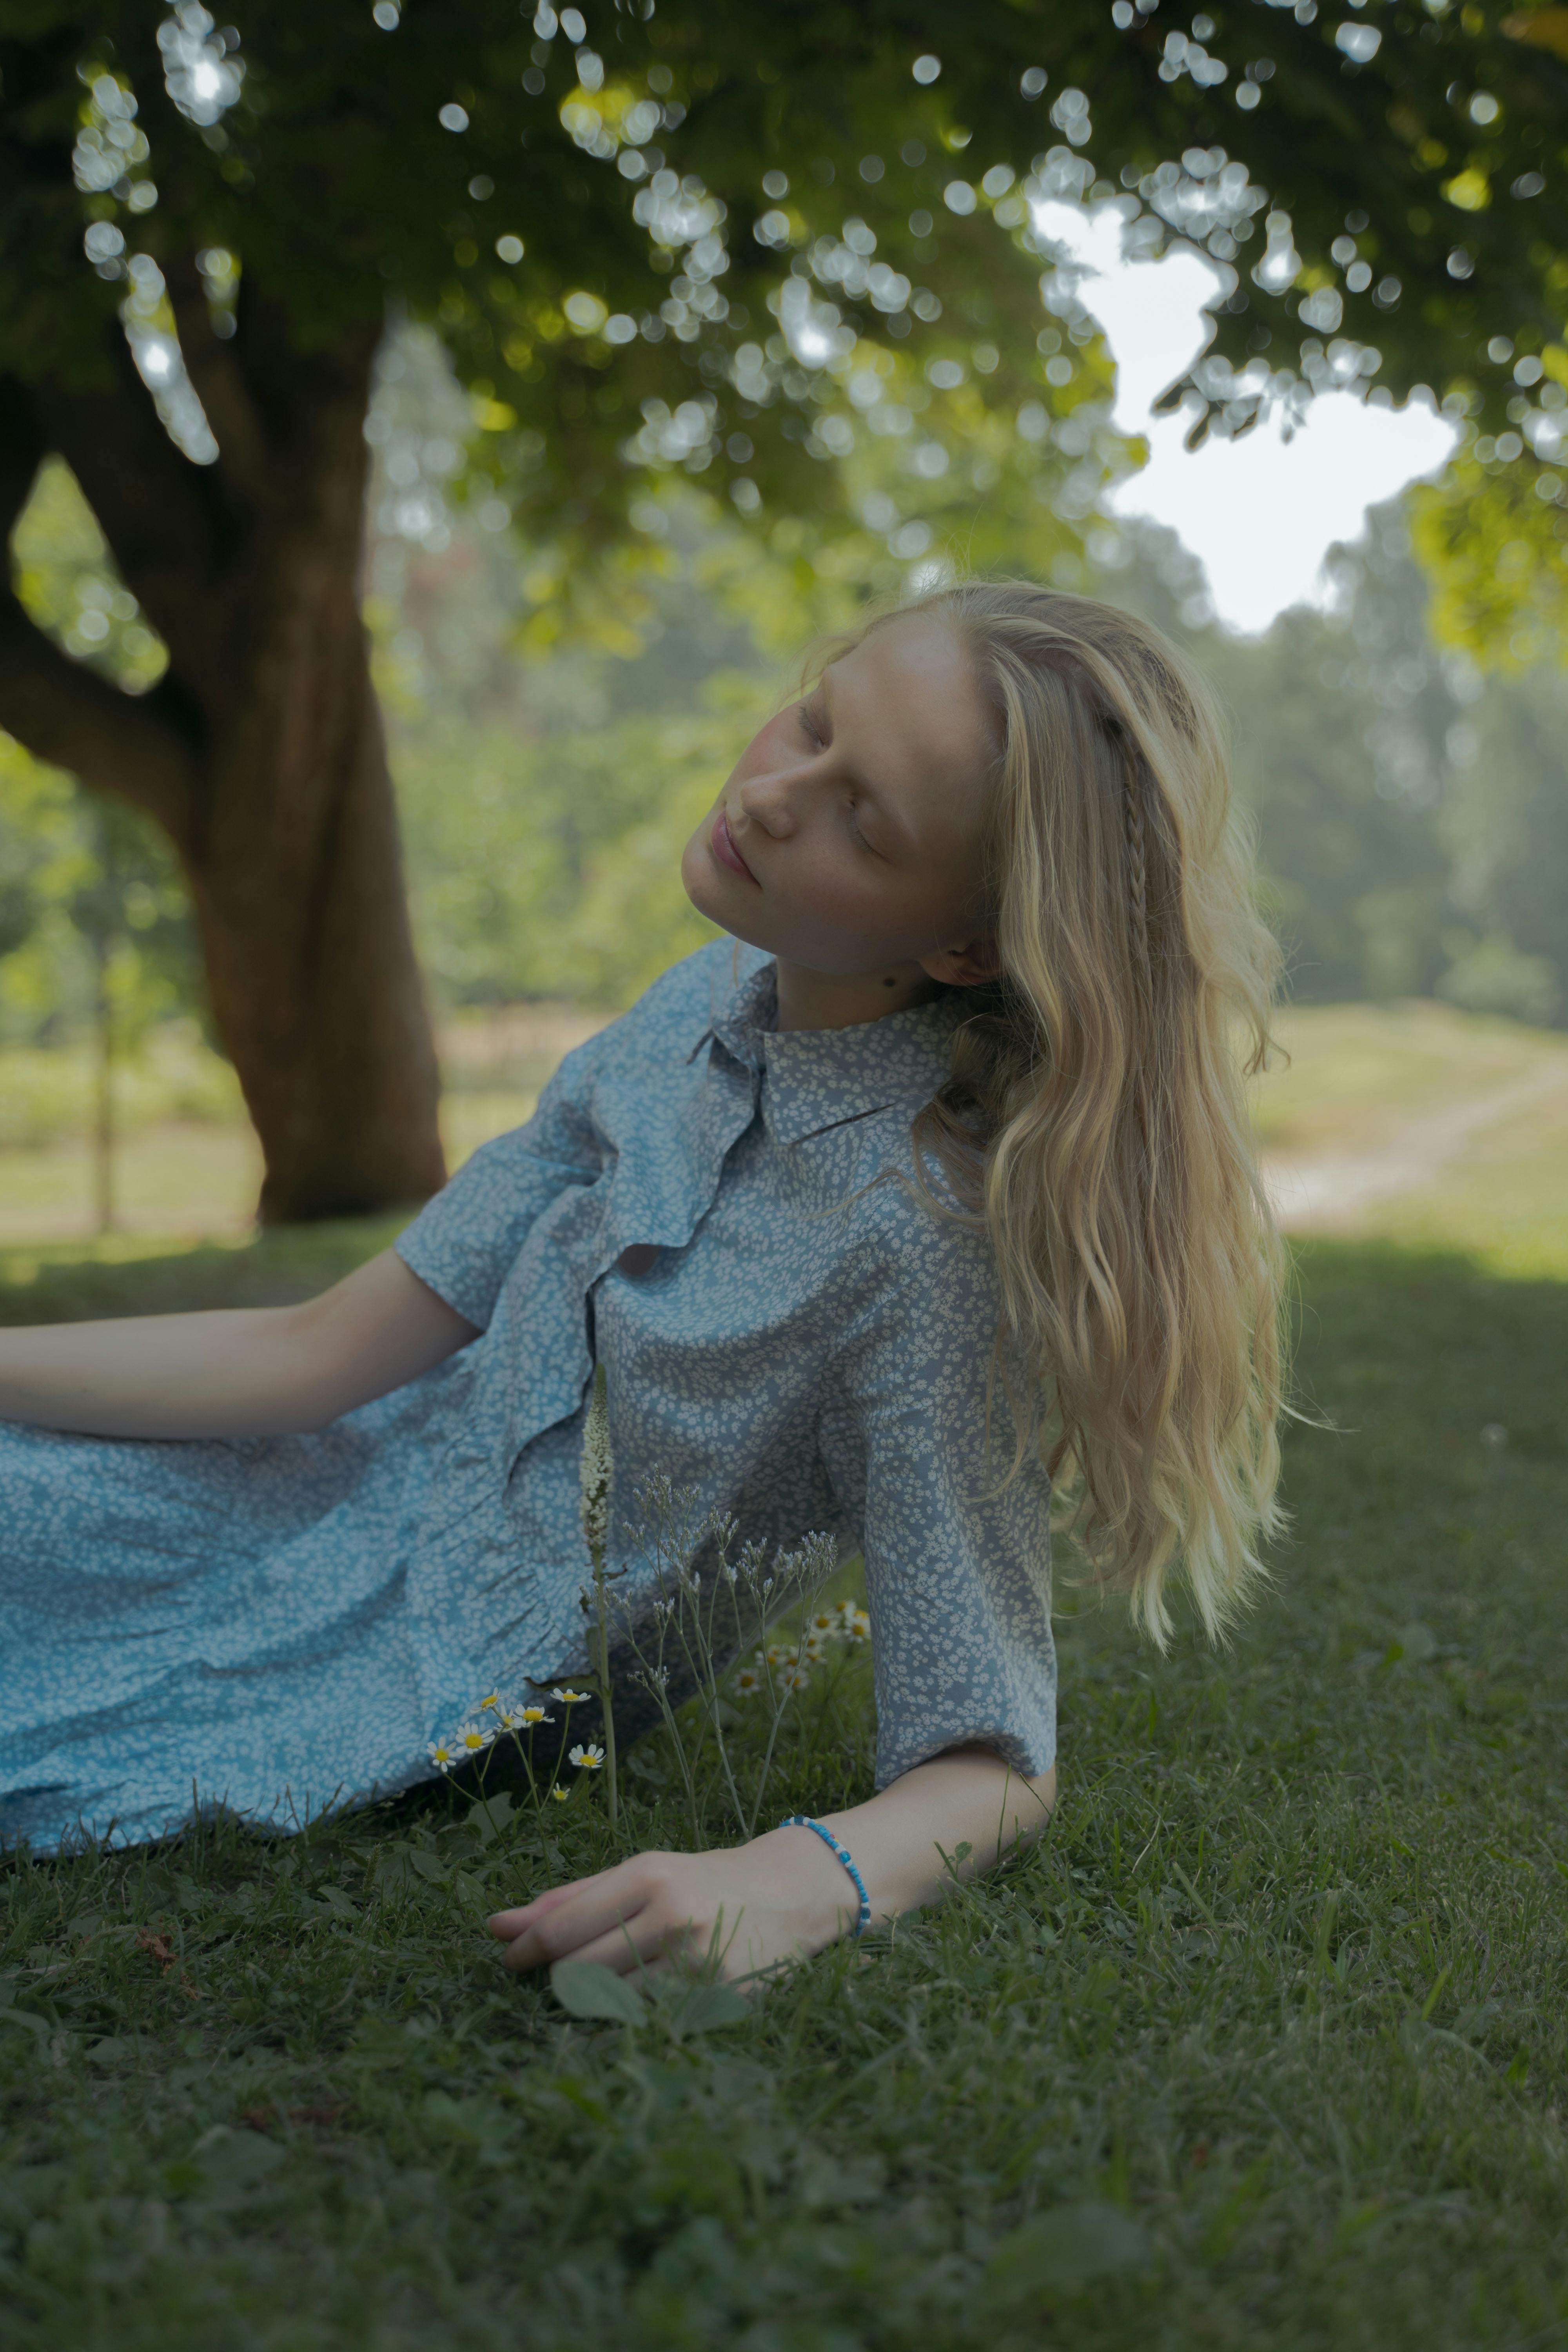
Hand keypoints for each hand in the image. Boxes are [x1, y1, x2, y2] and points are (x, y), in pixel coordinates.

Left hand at [487, 1828, 858, 1982]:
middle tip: (558, 1972)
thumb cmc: (698, 1881)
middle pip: (580, 1970)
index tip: (509, 1959)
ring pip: (610, 2003)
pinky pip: (648, 2023)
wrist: (788, 1895)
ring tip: (609, 1981)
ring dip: (592, 2001)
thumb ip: (569, 1899)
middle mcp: (673, 1917)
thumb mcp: (637, 1874)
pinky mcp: (718, 2001)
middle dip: (556, 1977)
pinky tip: (640, 2000)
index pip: (563, 1929)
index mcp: (648, 1876)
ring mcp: (698, 1964)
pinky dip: (631, 2018)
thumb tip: (496, 1926)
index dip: (525, 1951)